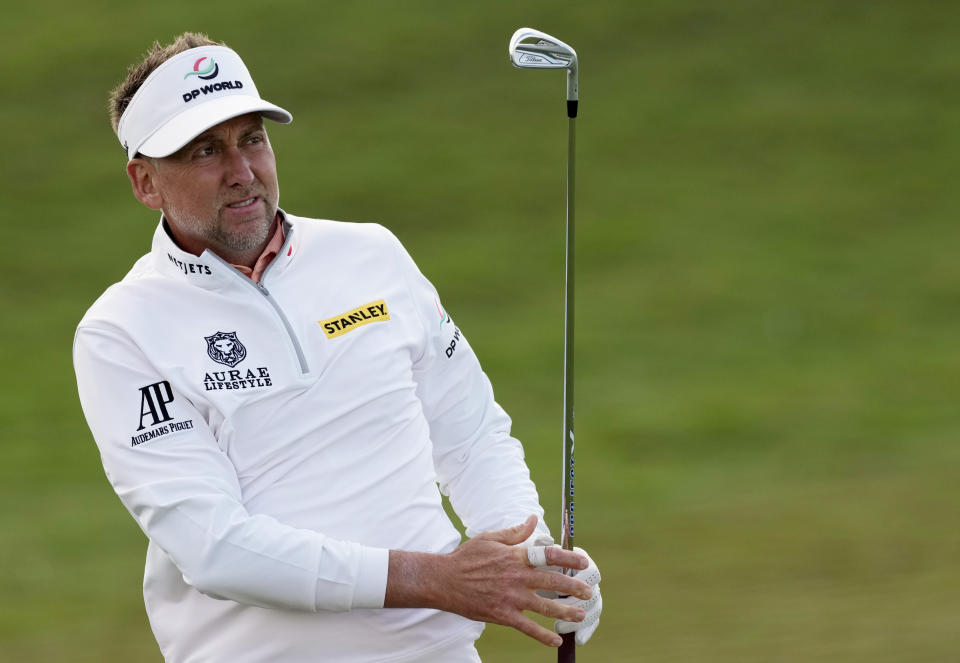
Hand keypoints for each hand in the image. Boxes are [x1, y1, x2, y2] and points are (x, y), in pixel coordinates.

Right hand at [385, 515, 593, 646]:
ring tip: (580, 615)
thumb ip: (515, 532)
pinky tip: (556, 640)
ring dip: (565, 611)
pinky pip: (527, 627)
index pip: (548, 555)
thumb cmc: (467, 557)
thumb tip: (534, 519)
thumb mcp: (490, 538)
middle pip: (552, 581)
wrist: (444, 581)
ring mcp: (510, 598)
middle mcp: (516, 577)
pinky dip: (543, 635)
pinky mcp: (502, 615)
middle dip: (574, 587)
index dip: (568, 558)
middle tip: (588, 592)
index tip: (583, 562)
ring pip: (544, 606)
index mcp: (515, 556)